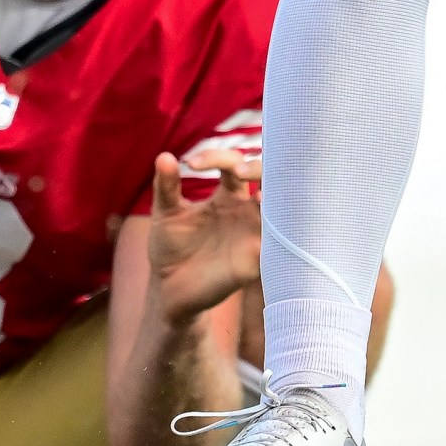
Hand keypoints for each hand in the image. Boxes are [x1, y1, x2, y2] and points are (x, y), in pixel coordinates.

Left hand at [144, 150, 263, 323]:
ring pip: (281, 207)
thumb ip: (166, 187)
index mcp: (227, 195)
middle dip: (258, 168)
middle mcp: (247, 210)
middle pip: (269, 177)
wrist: (170, 290)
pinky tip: (270, 226)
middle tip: (236, 171)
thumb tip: (164, 156)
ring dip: (276, 197)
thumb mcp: (166, 214)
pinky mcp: (257, 258)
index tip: (189, 165)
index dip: (216, 157)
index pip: (233, 164)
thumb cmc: (170, 247)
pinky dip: (280, 232)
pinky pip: (279, 243)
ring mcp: (255, 233)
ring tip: (260, 194)